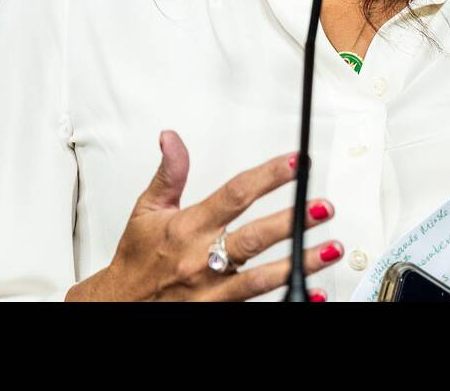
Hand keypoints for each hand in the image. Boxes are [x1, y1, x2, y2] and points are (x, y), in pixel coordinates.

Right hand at [65, 129, 341, 300]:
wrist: (118, 305)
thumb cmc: (137, 259)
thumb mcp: (147, 210)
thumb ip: (169, 173)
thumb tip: (172, 138)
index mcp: (188, 228)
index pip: (234, 195)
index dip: (267, 177)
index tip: (295, 163)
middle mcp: (202, 259)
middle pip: (253, 238)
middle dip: (292, 221)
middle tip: (322, 207)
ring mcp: (211, 291)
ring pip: (262, 276)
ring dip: (300, 262)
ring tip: (330, 249)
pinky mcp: (217, 312)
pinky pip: (257, 305)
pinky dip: (289, 298)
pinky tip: (313, 292)